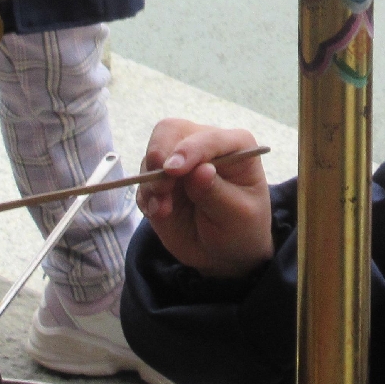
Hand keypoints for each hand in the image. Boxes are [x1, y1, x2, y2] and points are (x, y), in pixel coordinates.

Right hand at [135, 119, 273, 279]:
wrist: (225, 252)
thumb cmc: (241, 228)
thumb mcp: (237, 215)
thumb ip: (216, 192)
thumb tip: (200, 170)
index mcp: (234, 145)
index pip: (207, 137)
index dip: (189, 150)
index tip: (174, 170)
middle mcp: (203, 145)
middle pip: (170, 131)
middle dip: (160, 156)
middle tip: (161, 188)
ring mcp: (179, 161)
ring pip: (152, 156)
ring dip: (152, 183)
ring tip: (164, 210)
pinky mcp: (160, 181)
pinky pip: (143, 182)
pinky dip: (146, 197)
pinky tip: (161, 213)